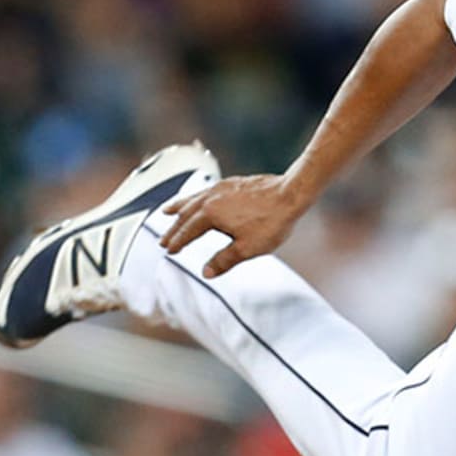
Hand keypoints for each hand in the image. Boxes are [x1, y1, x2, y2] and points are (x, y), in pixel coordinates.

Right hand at [159, 174, 304, 277]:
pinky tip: (200, 198)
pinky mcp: (234, 183)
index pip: (188, 231)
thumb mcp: (247, 248)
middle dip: (174, 228)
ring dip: (179, 207)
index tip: (169, 250)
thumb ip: (224, 260)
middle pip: (186, 214)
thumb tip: (206, 272)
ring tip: (167, 211)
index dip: (178, 242)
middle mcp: (211, 198)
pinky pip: (207, 190)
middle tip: (163, 240)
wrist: (292, 194)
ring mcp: (222, 188)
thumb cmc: (271, 222)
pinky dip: (197, 196)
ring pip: (194, 198)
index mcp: (210, 214)